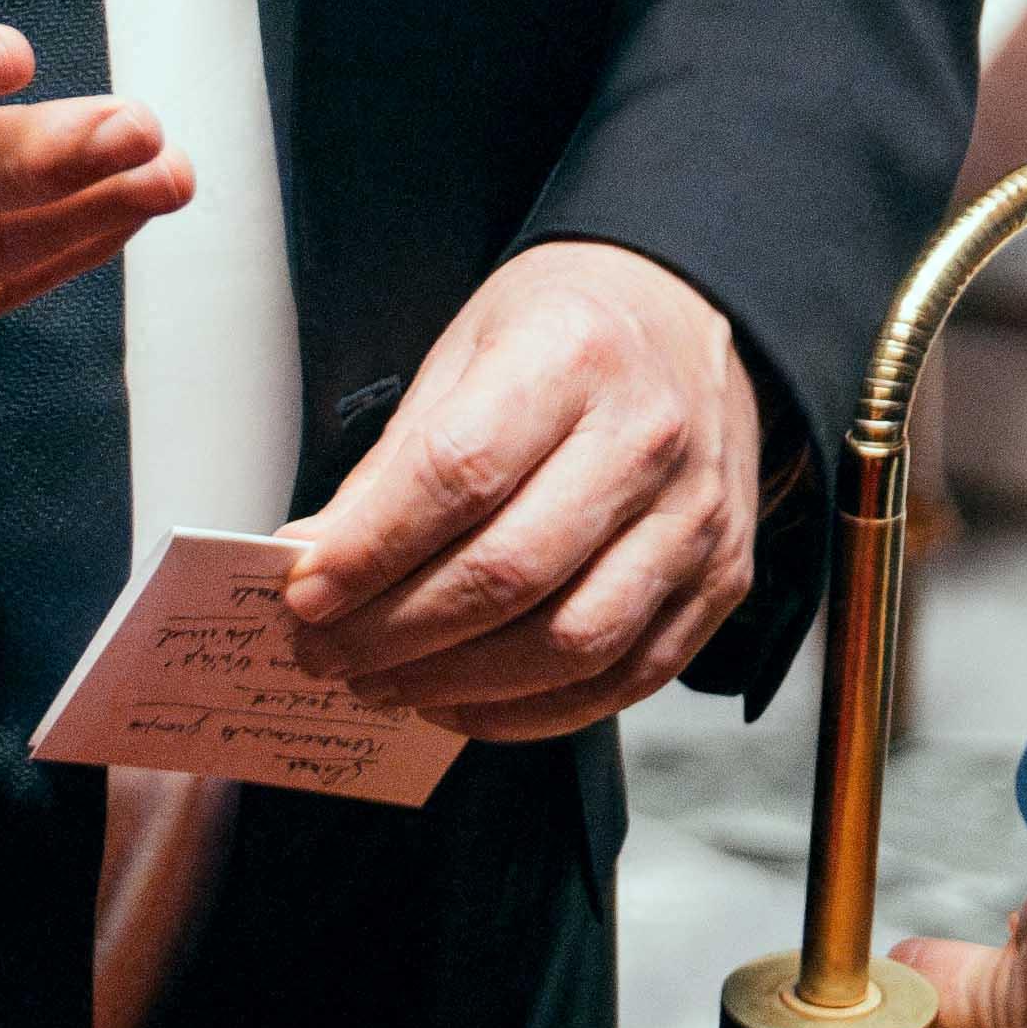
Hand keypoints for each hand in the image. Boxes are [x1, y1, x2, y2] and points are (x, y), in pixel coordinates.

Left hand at [272, 243, 768, 738]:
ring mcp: (695, 518)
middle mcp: (647, 439)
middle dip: (395, 633)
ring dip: (458, 684)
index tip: (304, 594)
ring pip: (572, 641)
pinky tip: (467, 704)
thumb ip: (396, 464)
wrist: (693, 316)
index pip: (458, 473)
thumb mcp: (465, 353)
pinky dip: (535, 711)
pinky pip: (627, 676)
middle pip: (511, 572)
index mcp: (572, 358)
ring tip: (386, 684)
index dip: (371, 548)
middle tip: (325, 654)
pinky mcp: (722, 579)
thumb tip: (316, 560)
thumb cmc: (568, 331)